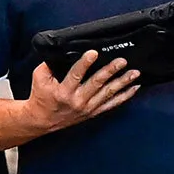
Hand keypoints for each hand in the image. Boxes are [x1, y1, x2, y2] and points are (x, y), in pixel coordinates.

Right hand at [20, 49, 139, 136]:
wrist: (41, 121)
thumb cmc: (41, 97)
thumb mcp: (39, 77)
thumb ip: (49, 64)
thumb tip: (62, 52)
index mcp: (64, 91)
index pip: (76, 75)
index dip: (85, 63)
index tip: (94, 53)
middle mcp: (78, 100)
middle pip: (97, 83)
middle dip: (110, 70)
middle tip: (121, 61)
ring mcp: (88, 108)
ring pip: (108, 93)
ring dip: (122, 82)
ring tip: (134, 73)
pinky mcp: (93, 112)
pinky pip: (112, 104)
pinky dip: (125, 96)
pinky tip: (134, 88)